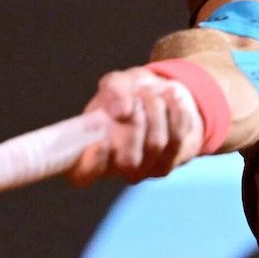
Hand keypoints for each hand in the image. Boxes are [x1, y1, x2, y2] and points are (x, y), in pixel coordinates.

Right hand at [67, 68, 203, 185]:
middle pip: (128, 160)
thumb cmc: (128, 92)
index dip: (91, 164)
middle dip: (137, 122)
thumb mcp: (117, 82)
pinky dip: (176, 113)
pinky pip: (176, 140)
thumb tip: (121, 111)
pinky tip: (171, 98)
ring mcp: (140, 171)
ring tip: (152, 93)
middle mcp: (112, 168)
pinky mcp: (164, 167)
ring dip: (156, 111)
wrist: (160, 94)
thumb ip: (113, 91)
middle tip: (138, 97)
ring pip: (155, 145)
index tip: (102, 142)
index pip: (82, 174)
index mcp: (88, 150)